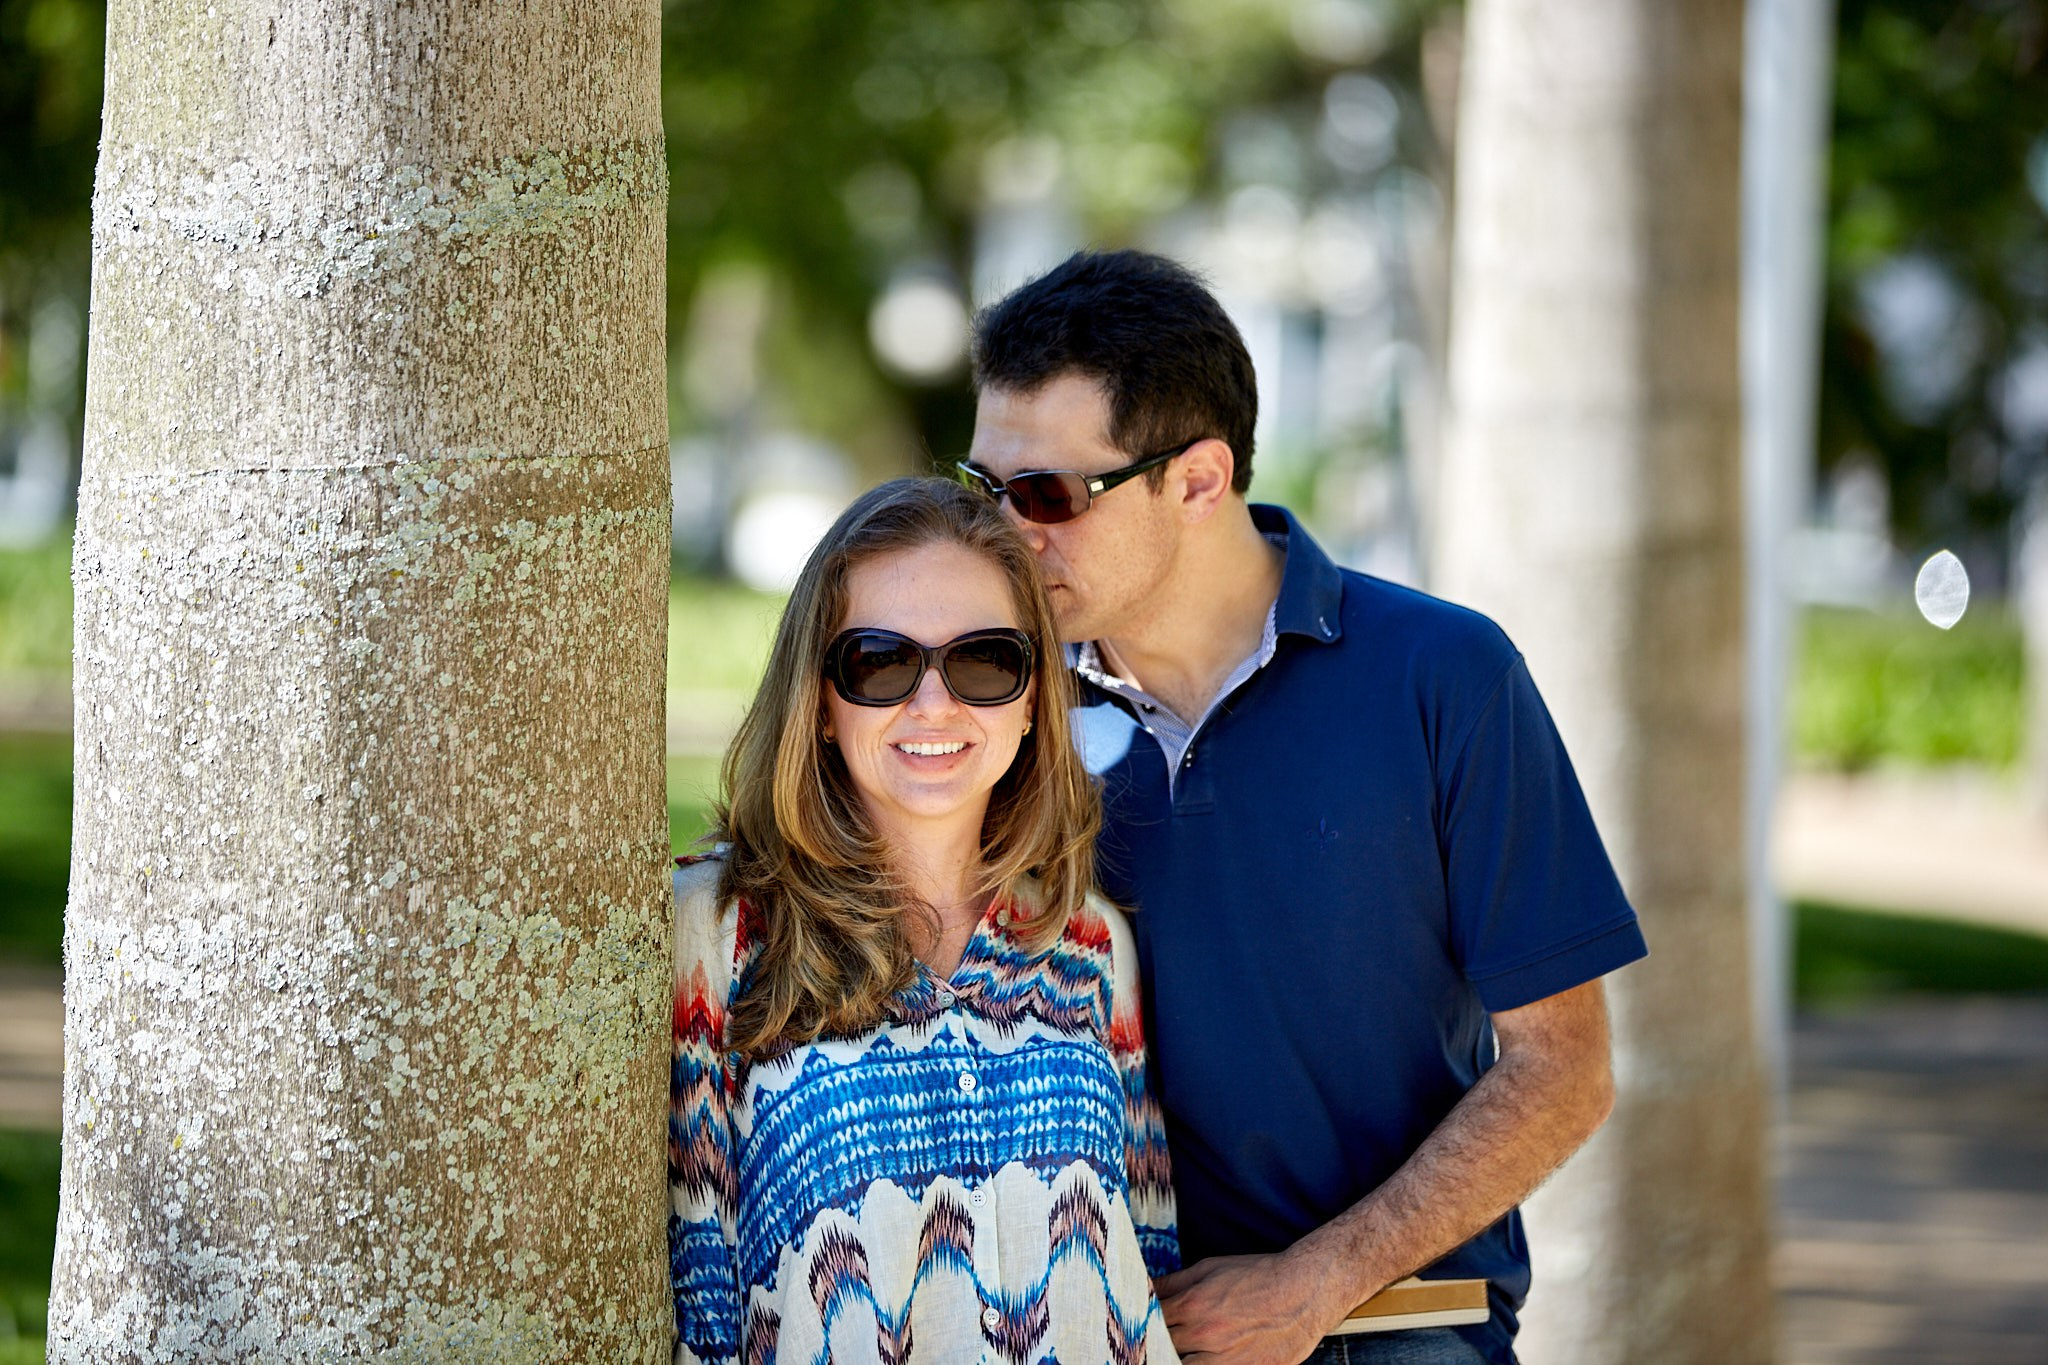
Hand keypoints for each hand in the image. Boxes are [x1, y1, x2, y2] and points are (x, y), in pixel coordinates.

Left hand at [1154, 1250, 1351, 1363]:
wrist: (1305, 1291)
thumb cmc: (1258, 1276)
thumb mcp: (1210, 1268)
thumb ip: (1174, 1282)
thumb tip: (1146, 1289)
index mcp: (1193, 1305)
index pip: (1149, 1322)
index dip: (1139, 1326)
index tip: (1134, 1327)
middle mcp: (1205, 1335)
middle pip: (1162, 1350)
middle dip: (1154, 1346)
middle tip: (1150, 1345)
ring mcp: (1226, 1359)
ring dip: (1175, 1361)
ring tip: (1175, 1354)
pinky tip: (1201, 1360)